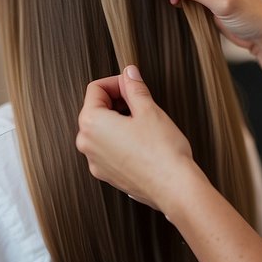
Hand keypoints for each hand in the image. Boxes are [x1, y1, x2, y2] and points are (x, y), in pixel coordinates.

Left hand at [76, 66, 199, 213]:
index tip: (133, 84)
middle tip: (142, 102)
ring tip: (145, 123)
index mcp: (91, 123)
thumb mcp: (149, 110)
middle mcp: (87, 144)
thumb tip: (129, 74)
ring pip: (103, 130)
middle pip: (96, 110)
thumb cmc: (162, 152)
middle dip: (118, 101)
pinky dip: (122, 140)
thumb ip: (134, 88)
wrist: (174, 187)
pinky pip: (109, 149)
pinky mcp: (108, 175)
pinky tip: (143, 141)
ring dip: (120, 121)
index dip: (117, 82)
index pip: (96, 89)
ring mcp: (96, 162)